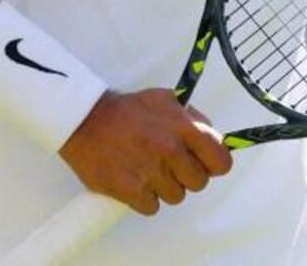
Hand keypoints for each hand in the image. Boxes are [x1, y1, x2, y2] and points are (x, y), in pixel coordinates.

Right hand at [57, 89, 232, 215]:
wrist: (85, 120)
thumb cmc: (128, 110)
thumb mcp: (165, 100)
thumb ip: (192, 118)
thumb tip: (214, 138)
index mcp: (184, 128)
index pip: (221, 161)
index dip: (214, 164)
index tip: (204, 163)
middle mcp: (170, 150)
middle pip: (199, 183)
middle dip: (187, 176)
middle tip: (170, 165)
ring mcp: (151, 172)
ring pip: (176, 197)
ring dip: (164, 187)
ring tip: (148, 170)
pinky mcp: (131, 190)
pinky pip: (152, 207)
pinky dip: (144, 198)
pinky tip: (135, 181)